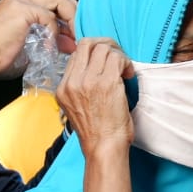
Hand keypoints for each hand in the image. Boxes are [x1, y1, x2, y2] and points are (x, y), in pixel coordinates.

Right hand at [0, 0, 76, 83]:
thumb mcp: (28, 48)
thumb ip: (48, 41)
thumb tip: (69, 44)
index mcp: (19, 5)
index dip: (67, 13)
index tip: (74, 34)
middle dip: (73, 12)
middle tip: (79, 34)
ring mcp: (19, 2)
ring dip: (69, 18)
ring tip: (72, 39)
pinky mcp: (20, 11)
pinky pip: (48, 17)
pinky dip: (54, 32)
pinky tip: (51, 48)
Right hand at [56, 38, 134, 153]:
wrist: (103, 148)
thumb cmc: (96, 132)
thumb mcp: (76, 107)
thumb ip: (80, 87)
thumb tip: (96, 67)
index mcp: (63, 88)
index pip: (76, 54)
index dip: (94, 52)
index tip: (106, 61)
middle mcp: (72, 82)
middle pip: (87, 44)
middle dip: (105, 45)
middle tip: (117, 56)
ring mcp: (88, 81)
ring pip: (103, 48)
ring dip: (118, 55)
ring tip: (124, 70)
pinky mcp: (106, 83)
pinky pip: (117, 58)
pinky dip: (126, 63)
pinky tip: (129, 75)